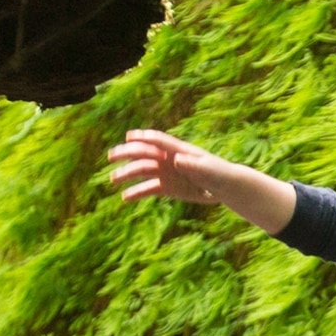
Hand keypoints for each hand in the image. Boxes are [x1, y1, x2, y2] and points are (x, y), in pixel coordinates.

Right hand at [105, 129, 236, 205]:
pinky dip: (137, 193)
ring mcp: (166, 173)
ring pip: (142, 172)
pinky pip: (148, 189)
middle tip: (111, 156)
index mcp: (178, 150)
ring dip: (127, 174)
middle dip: (127, 153)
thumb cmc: (219, 173)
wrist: (224, 188)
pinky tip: (125, 198)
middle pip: (144, 154)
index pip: (158, 140)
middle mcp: (168, 159)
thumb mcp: (207, 168)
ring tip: (113, 179)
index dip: (143, 137)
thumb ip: (192, 163)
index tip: (129, 136)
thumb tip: (176, 160)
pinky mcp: (167, 187)